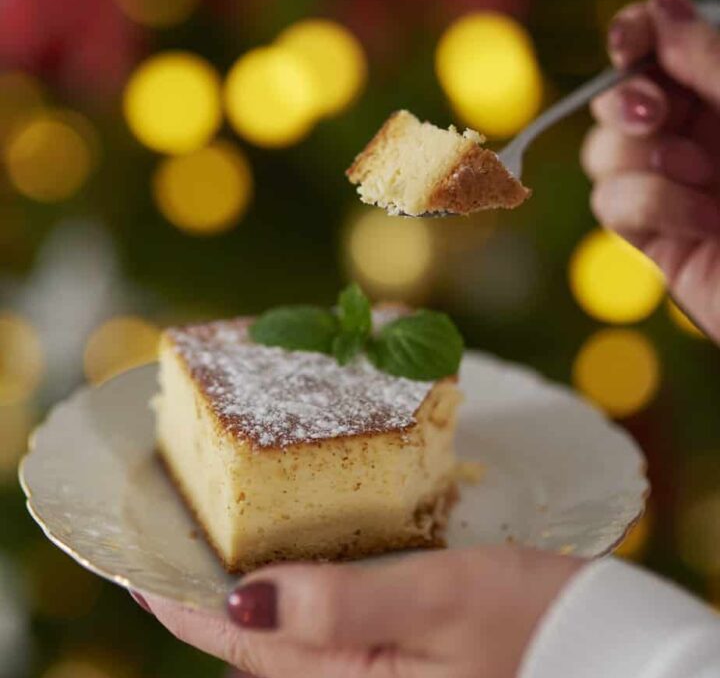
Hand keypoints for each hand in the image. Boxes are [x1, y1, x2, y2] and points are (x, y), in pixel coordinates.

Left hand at [139, 545, 580, 677]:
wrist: (601, 651)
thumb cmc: (531, 624)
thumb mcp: (440, 602)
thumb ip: (342, 606)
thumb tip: (247, 596)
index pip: (243, 639)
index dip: (184, 604)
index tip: (142, 568)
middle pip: (259, 638)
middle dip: (213, 593)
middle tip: (184, 538)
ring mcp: (378, 672)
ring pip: (291, 632)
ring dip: (255, 588)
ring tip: (229, 539)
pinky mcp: (401, 653)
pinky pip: (329, 626)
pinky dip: (302, 588)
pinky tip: (305, 558)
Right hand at [581, 0, 719, 342]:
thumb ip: (712, 58)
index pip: (658, 49)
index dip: (632, 36)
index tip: (627, 40)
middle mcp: (695, 136)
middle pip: (614, 101)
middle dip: (624, 102)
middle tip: (653, 113)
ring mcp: (669, 186)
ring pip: (601, 153)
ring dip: (643, 160)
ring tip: (703, 179)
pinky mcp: (651, 237)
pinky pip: (611, 203)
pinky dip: (650, 205)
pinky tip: (703, 221)